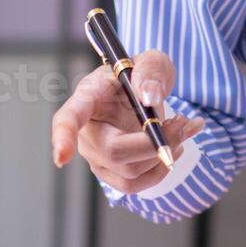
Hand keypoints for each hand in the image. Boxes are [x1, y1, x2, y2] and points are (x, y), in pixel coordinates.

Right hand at [50, 48, 204, 194]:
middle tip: (184, 123)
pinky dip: (160, 170)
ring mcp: (95, 157)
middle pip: (114, 151)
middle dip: (155, 143)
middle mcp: (86, 133)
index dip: (63, 138)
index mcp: (87, 98)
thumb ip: (150, 71)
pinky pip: (134, 185)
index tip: (61, 157)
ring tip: (181, 129)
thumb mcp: (151, 61)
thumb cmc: (141, 77)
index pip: (67, 120)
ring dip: (163, 154)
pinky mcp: (110, 173)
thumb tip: (149, 98)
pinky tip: (170, 148)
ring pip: (129, 171)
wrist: (144, 96)